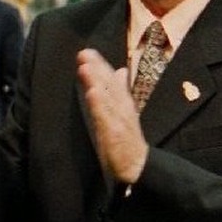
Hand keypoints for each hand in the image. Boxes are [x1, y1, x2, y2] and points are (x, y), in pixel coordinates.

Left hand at [76, 48, 147, 183]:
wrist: (138, 169)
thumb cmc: (128, 141)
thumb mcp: (125, 114)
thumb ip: (122, 92)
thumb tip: (121, 71)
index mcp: (123, 105)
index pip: (112, 82)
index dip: (101, 67)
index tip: (87, 52)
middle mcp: (123, 110)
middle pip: (110, 87)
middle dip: (98, 69)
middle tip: (84, 53)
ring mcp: (120, 122)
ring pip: (108, 98)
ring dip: (97, 82)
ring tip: (85, 67)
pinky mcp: (117, 136)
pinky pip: (107, 119)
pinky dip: (100, 105)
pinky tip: (92, 93)